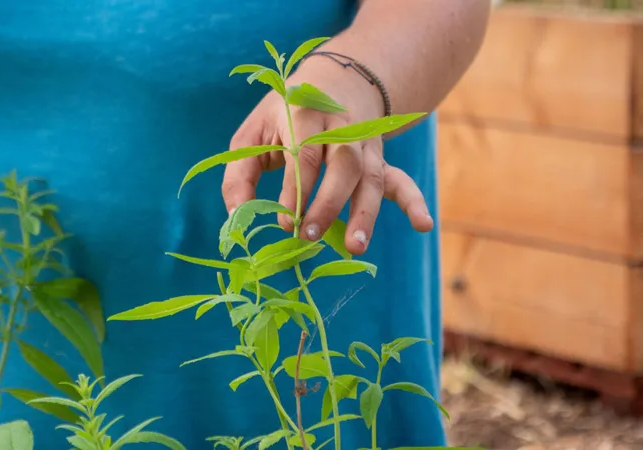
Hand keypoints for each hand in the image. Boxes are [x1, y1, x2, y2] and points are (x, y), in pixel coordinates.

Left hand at [221, 57, 432, 255]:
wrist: (334, 80)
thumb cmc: (283, 116)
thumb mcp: (252, 134)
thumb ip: (239, 175)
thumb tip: (237, 216)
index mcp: (305, 114)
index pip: (304, 155)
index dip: (295, 189)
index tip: (284, 220)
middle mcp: (341, 128)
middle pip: (342, 165)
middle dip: (327, 204)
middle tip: (309, 235)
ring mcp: (364, 144)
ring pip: (371, 178)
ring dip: (364, 214)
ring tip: (355, 247)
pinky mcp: (378, 160)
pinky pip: (399, 179)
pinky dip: (413, 202)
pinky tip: (423, 224)